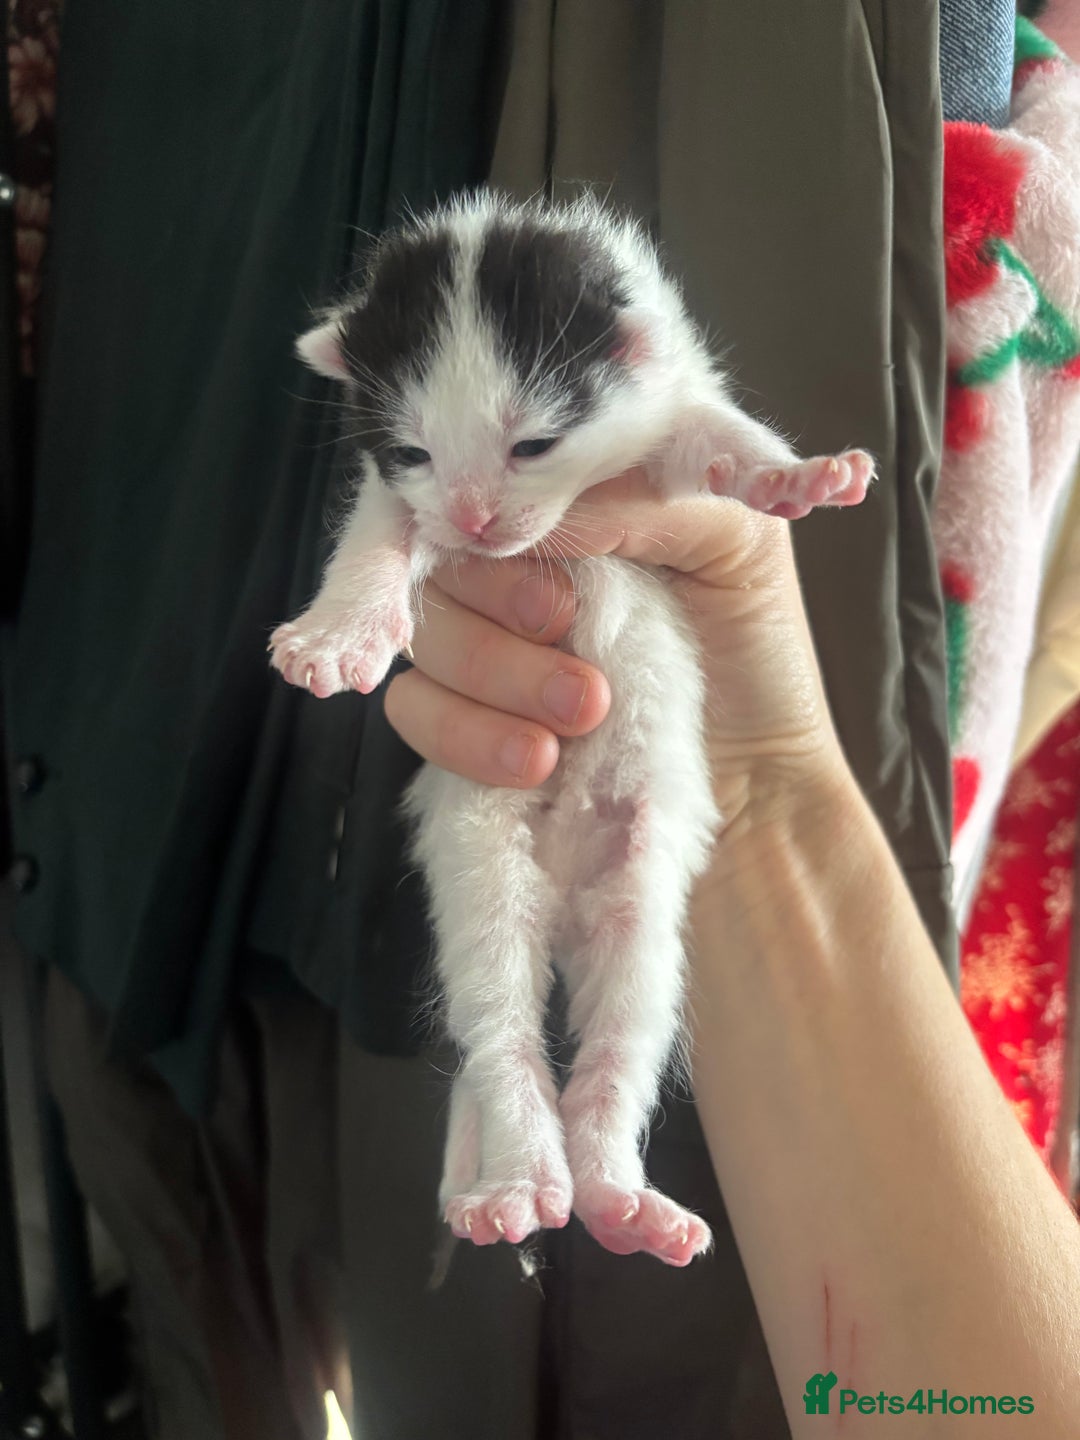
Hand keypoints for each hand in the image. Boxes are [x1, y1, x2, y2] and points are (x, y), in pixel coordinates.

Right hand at [384, 466, 847, 826]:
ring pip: (426, 640)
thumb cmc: (755, 658)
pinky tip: (537, 763)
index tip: (556, 609)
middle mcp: (516, 565)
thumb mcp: (735, 545)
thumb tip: (535, 510)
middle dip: (505, 630)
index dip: (488, 535)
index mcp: (573, 505)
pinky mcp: (467, 718)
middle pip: (441, 566)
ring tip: (585, 720)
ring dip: (497, 685)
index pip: (484, 487)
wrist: (760, 786)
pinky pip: (414, 711)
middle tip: (586, 683)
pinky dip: (465, 736)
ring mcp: (485, 642)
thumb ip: (645, 499)